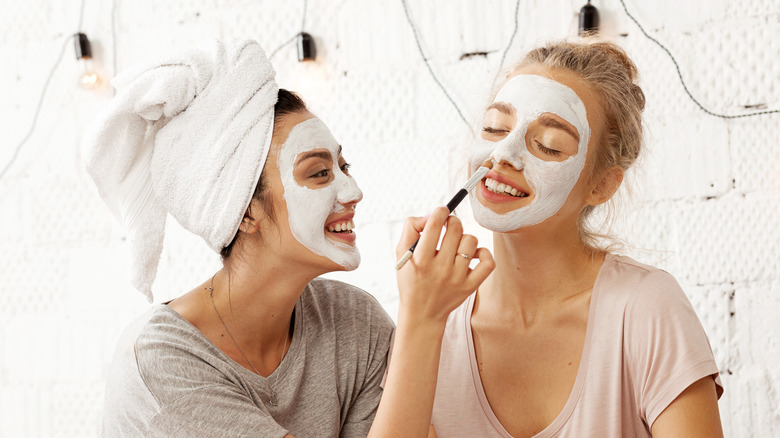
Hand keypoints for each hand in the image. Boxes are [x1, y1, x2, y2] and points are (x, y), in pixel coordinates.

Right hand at [396, 206, 494, 325]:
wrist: (422, 313)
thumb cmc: (411, 279)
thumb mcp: (402, 254)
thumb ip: (411, 229)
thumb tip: (431, 215)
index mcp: (420, 259)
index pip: (434, 224)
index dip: (440, 211)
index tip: (441, 212)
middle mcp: (439, 268)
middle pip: (455, 228)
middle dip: (452, 221)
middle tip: (448, 227)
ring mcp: (457, 278)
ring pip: (471, 241)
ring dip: (464, 238)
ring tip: (456, 246)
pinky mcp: (470, 286)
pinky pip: (488, 261)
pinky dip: (483, 253)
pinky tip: (473, 255)